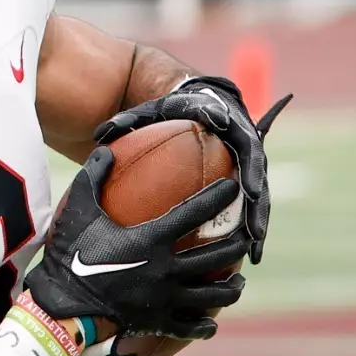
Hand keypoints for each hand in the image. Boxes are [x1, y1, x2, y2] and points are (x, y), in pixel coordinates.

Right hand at [25, 145, 246, 339]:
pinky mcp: (158, 322)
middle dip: (239, 243)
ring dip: (232, 286)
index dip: (220, 196)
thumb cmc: (68, 256)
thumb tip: (106, 149)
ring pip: (215, 294)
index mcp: (152, 239)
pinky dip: (204, 325)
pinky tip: (210, 322)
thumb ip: (92, 177)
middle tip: (246, 236)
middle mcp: (167, 269)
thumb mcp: (77, 211)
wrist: (60, 307)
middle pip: (220, 255)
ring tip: (237, 280)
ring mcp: (165, 299)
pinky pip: (191, 326)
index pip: (196, 212)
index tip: (234, 188)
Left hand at [96, 77, 292, 263]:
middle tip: (254, 229)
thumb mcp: (153, 109)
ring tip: (253, 250)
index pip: (243, 144)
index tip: (244, 187)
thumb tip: (98, 136)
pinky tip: (241, 255)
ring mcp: (249, 163)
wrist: (199, 100)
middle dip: (258, 203)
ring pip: (257, 195)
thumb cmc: (173, 108)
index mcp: (230, 124)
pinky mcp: (246, 178)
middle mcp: (246, 144)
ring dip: (257, 222)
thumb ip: (129, 120)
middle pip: (257, 177)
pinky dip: (246, 228)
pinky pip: (247, 206)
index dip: (248, 167)